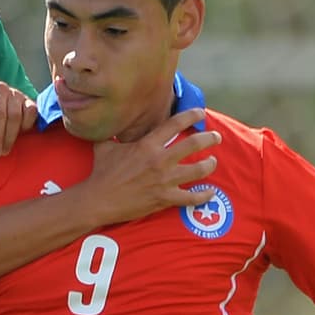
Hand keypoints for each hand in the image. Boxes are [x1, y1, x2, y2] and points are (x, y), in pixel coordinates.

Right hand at [86, 108, 221, 223]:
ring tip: (213, 162)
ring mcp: (164, 181)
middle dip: (209, 138)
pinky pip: (191, 198)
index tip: (201, 114)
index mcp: (147, 144)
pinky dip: (203, 196)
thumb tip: (108, 120)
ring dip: (209, 165)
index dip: (192, 115)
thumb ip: (113, 132)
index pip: (175, 124)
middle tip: (216, 137)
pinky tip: (211, 193)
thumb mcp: (105, 145)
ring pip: (198, 170)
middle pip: (194, 144)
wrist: (98, 200)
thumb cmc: (101, 173)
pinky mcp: (165, 199)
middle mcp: (159, 160)